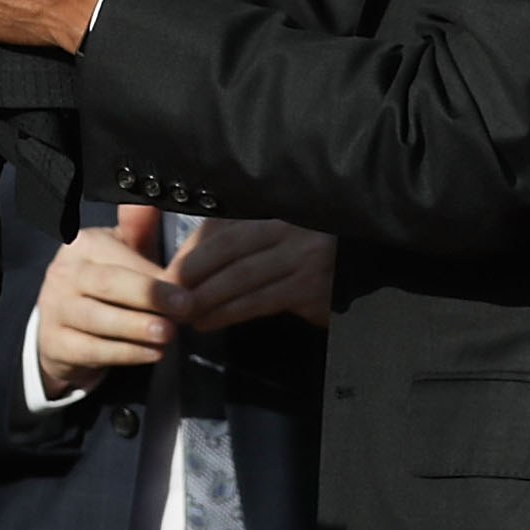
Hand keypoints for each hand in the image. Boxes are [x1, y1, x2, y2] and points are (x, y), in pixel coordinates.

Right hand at [35, 205, 184, 398]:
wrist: (63, 329)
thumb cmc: (103, 286)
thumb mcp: (121, 254)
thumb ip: (138, 229)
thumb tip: (149, 202)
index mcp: (82, 245)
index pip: (119, 256)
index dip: (154, 274)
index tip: (187, 288)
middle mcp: (63, 274)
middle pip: (107, 283)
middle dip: (148, 295)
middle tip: (184, 307)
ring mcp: (55, 310)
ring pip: (97, 319)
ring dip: (137, 327)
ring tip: (169, 333)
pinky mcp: (56, 344)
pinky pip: (92, 350)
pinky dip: (126, 353)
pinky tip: (153, 353)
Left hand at [170, 217, 335, 331]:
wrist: (361, 258)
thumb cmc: (304, 240)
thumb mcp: (271, 224)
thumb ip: (232, 230)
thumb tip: (184, 256)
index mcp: (276, 208)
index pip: (225, 229)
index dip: (193, 251)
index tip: (168, 271)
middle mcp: (292, 231)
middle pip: (231, 253)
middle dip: (194, 277)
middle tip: (168, 297)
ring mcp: (305, 262)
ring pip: (245, 282)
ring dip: (209, 301)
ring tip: (184, 314)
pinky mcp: (313, 293)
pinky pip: (263, 303)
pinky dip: (231, 313)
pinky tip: (210, 321)